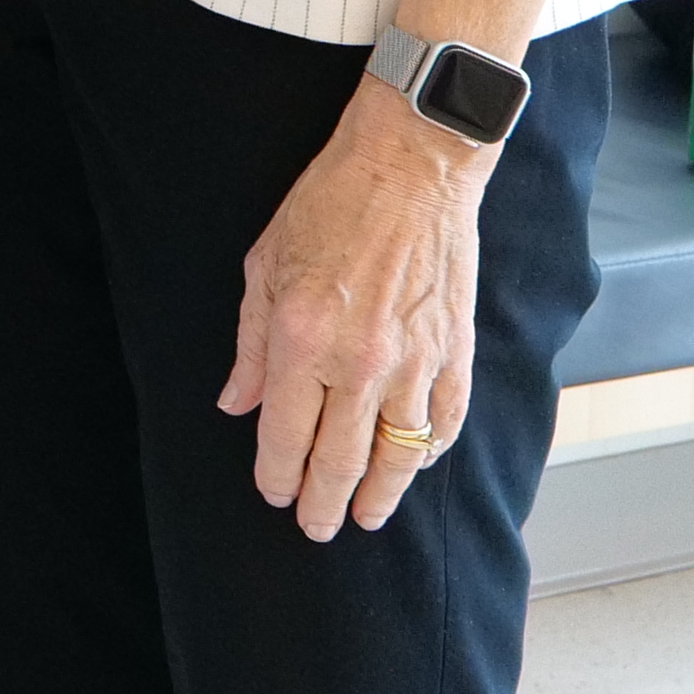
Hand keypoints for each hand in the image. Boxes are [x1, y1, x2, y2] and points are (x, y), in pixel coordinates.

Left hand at [221, 77, 489, 539]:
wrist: (411, 166)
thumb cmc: (329, 204)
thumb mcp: (263, 265)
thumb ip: (250, 346)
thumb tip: (236, 404)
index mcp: (302, 340)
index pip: (285, 435)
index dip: (277, 475)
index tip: (273, 494)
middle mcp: (360, 362)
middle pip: (341, 460)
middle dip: (323, 502)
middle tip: (315, 528)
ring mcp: (416, 362)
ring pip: (399, 455)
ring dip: (380, 495)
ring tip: (364, 518)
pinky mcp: (457, 352)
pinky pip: (445, 423)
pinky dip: (429, 452)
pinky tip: (413, 466)